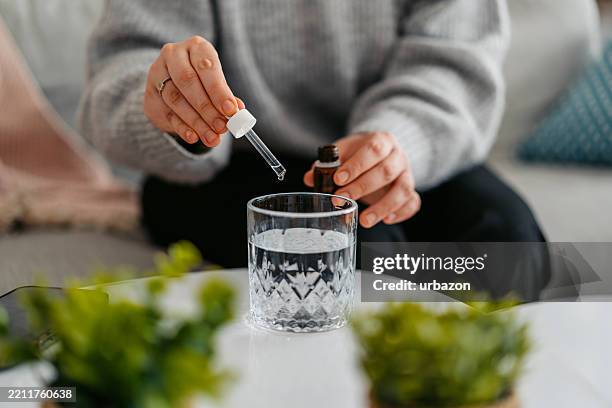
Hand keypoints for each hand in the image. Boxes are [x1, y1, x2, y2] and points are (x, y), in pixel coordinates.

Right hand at [144, 36, 244, 146]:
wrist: (173, 84)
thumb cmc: (203, 81)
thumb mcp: (216, 84)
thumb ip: (225, 96)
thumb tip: (239, 111)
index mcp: (196, 47)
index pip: (206, 66)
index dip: (218, 89)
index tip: (230, 110)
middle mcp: (173, 55)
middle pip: (188, 81)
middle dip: (207, 107)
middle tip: (222, 127)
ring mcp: (157, 74)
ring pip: (175, 98)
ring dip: (196, 121)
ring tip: (212, 137)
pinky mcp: (151, 96)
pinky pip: (167, 113)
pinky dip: (182, 128)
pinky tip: (194, 137)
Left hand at [304, 132, 420, 227]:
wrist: (385, 150)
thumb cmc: (361, 153)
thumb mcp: (344, 151)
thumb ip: (328, 163)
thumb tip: (309, 178)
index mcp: (381, 140)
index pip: (373, 150)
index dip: (356, 165)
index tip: (338, 179)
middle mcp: (398, 156)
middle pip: (386, 171)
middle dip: (363, 187)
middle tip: (342, 200)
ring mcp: (407, 173)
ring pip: (403, 189)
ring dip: (383, 207)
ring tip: (365, 221)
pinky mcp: (411, 189)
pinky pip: (413, 202)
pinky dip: (402, 213)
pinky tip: (386, 220)